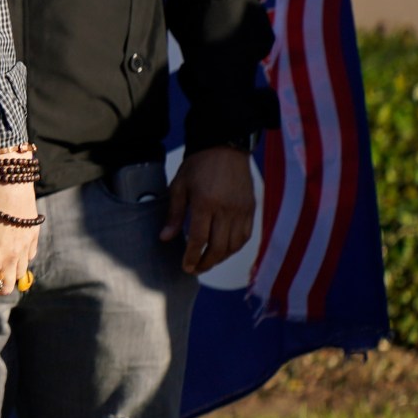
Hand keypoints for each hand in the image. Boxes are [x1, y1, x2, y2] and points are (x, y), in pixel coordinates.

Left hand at [164, 143, 255, 272]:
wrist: (225, 147)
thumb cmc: (198, 165)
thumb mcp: (179, 186)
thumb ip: (174, 214)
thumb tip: (165, 238)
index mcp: (206, 203)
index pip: (199, 239)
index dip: (192, 256)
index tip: (186, 266)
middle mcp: (227, 210)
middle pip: (219, 247)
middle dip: (206, 263)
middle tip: (195, 269)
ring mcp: (242, 211)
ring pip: (234, 245)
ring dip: (221, 258)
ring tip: (208, 262)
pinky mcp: (251, 209)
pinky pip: (246, 236)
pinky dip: (235, 248)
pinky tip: (224, 251)